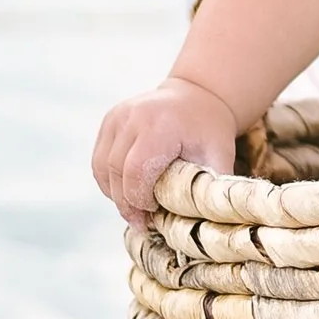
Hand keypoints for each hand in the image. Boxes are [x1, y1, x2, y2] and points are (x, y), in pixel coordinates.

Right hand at [94, 76, 238, 223]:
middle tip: (141, 223)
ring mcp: (118, 116)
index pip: (136, 171)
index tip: (153, 217)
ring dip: (114, 194)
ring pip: (102, 167)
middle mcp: (134, 116)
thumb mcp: (219, 154)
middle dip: (126, 203)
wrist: (197, 95)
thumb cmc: (209, 130)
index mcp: (160, 125)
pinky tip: (126, 190)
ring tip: (134, 209)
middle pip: (116, 172)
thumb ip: (212, 185)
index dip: (140, 200)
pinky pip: (99, 159)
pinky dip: (108, 180)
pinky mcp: (109, 120)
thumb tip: (208, 218)